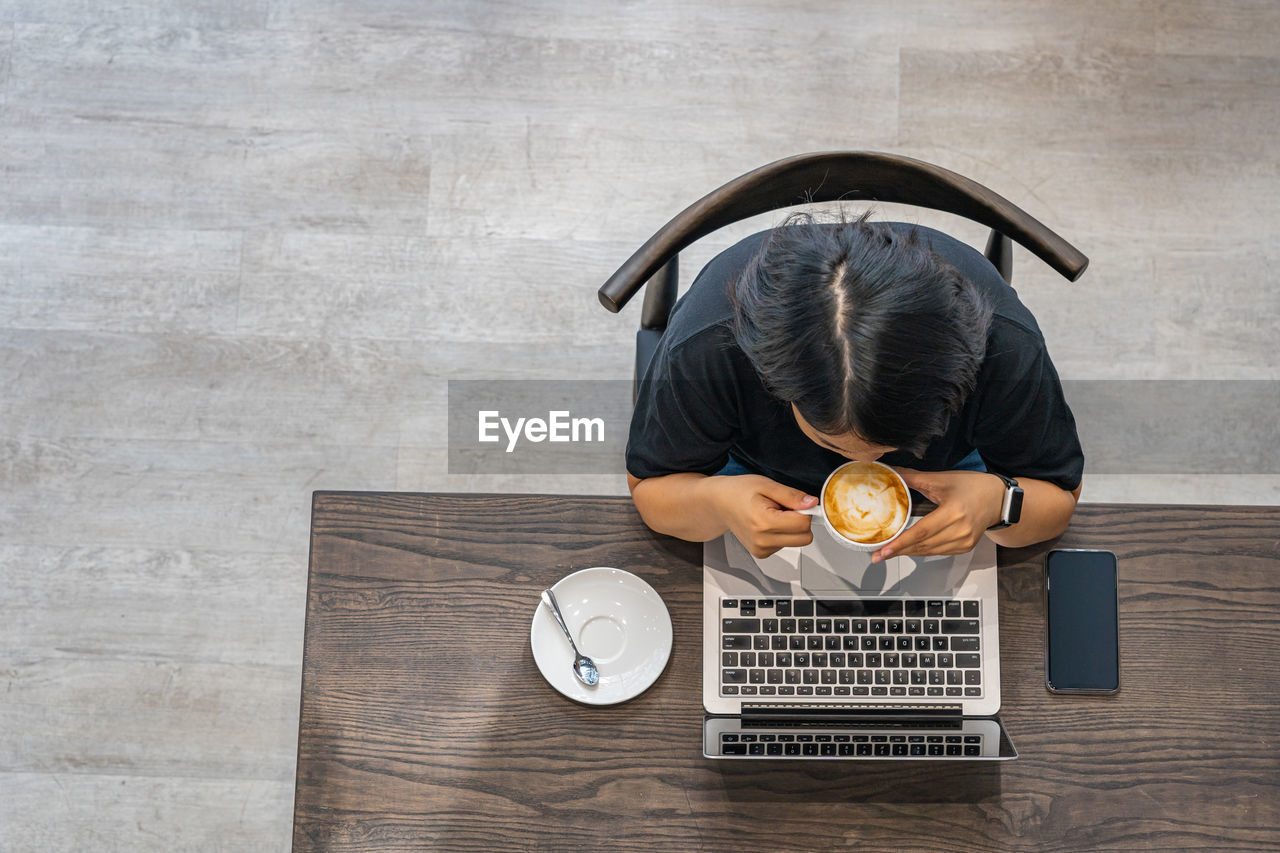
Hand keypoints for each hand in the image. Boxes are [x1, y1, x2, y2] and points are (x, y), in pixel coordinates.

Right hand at [708, 474, 817, 558]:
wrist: (719, 503)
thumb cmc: (739, 491)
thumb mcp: (767, 485)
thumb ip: (791, 496)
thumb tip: (812, 503)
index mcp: (764, 523)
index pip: (803, 524)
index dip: (805, 510)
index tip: (797, 502)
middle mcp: (762, 541)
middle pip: (805, 538)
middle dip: (801, 521)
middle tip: (784, 508)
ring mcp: (761, 550)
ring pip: (797, 542)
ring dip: (790, 527)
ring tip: (772, 514)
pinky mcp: (761, 554)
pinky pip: (785, 545)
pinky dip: (781, 533)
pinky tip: (767, 523)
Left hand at [871, 468, 1004, 562]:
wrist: (998, 499)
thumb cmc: (973, 486)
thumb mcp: (942, 479)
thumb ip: (913, 477)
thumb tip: (890, 471)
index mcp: (953, 512)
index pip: (921, 532)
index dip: (900, 543)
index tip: (883, 551)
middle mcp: (960, 530)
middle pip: (923, 545)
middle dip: (898, 550)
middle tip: (877, 555)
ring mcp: (964, 541)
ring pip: (929, 551)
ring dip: (908, 552)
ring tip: (889, 552)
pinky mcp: (965, 547)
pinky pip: (939, 552)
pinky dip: (923, 550)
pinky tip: (910, 548)